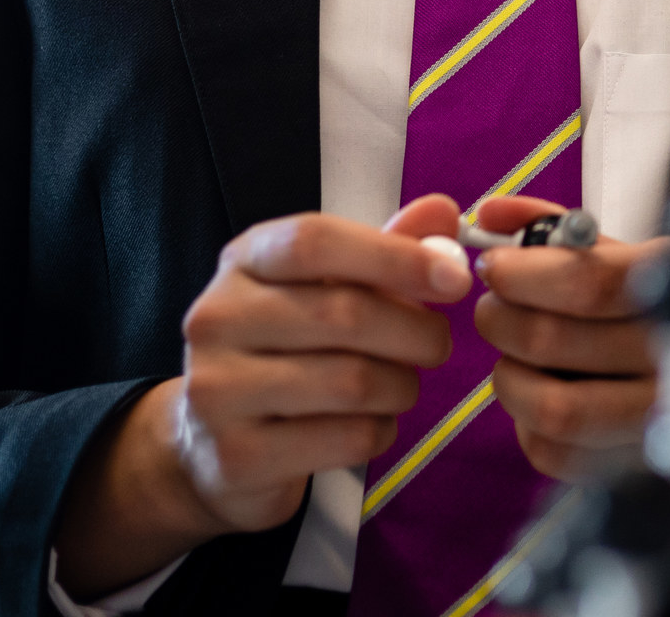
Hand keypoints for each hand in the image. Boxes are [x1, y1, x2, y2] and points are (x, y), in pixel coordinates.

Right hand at [53, 196, 468, 596]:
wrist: (214, 445)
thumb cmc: (287, 349)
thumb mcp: (329, 286)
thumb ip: (386, 248)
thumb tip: (445, 213)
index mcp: (243, 262)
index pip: (315, 241)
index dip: (395, 256)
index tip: (455, 278)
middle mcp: (216, 319)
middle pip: (344, 314)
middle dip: (415, 332)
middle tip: (438, 345)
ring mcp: (217, 391)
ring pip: (352, 382)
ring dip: (401, 386)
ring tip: (402, 386)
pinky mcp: (235, 457)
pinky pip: (346, 439)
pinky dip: (381, 431)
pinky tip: (371, 424)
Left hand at [470, 194, 666, 473]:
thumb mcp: (634, 258)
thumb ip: (561, 229)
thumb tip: (491, 212)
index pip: (591, 282)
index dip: (526, 273)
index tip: (493, 265)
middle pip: (557, 342)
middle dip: (502, 320)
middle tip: (491, 309)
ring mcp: (664, 422)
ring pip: (553, 408)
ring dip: (510, 378)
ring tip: (509, 357)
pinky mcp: (642, 470)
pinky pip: (558, 455)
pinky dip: (529, 426)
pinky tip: (541, 399)